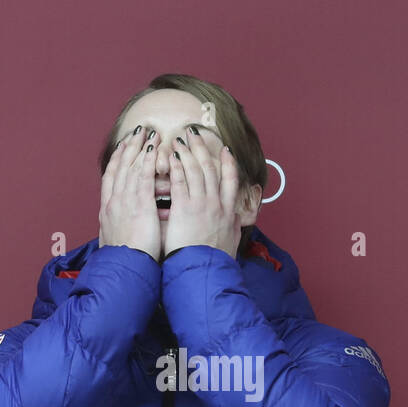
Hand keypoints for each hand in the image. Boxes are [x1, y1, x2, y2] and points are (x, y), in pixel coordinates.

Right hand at [98, 125, 161, 260]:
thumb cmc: (122, 262)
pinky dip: (147, 161)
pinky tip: (153, 148)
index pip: (111, 178)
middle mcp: (113, 202)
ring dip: (138, 148)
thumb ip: (120, 231)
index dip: (117, 160)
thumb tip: (120, 230)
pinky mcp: (138, 205)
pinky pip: (142, 177)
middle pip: (119, 167)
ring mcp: (124, 202)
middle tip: (136, 131)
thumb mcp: (116, 243)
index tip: (123, 147)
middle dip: (128, 147)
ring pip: (130, 168)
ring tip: (147, 133)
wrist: (122, 270)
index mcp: (107, 211)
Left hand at [163, 124, 239, 258]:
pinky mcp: (185, 209)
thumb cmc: (214, 263)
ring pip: (196, 171)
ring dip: (189, 152)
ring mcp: (201, 205)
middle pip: (211, 169)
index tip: (225, 151)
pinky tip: (172, 156)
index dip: (228, 164)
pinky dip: (177, 167)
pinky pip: (181, 181)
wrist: (204, 273)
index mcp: (228, 212)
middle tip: (196, 133)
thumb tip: (235, 222)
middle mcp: (216, 204)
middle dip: (204, 149)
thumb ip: (232, 229)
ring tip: (181, 138)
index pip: (230, 181)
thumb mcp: (231, 243)